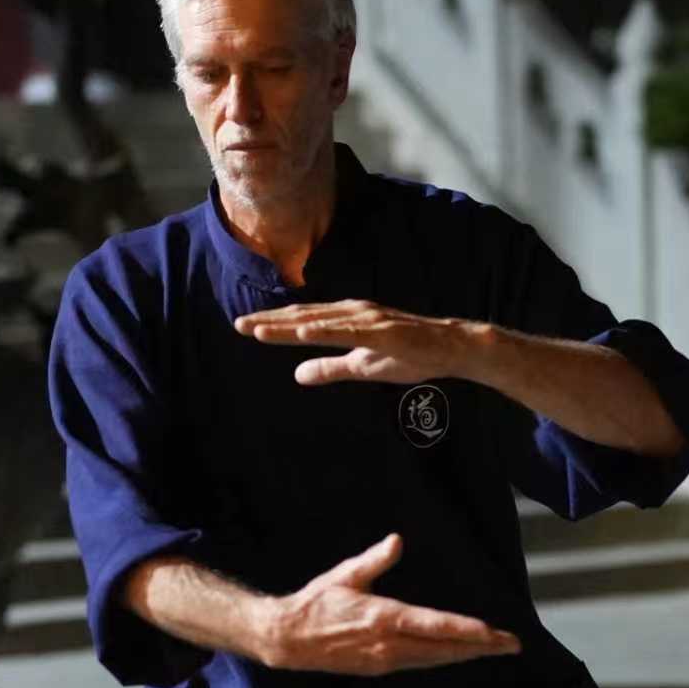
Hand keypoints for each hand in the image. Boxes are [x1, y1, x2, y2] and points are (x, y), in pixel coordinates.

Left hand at [235, 300, 479, 385]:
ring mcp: (367, 319)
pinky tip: (302, 333)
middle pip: (304, 317)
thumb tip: (297, 375)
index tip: (245, 326)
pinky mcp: (383, 329)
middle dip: (270, 321)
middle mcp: (353, 312)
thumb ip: (330, 368)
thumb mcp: (362, 366)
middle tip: (238, 324)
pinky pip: (349, 331)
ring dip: (288, 325)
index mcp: (347, 320)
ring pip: (320, 321)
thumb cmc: (410, 353)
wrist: (451, 348)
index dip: (274, 325)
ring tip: (259, 328)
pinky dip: (324, 330)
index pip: (303, 322)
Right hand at [255, 534, 520, 674]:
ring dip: (466, 654)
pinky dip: (443, 658)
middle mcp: (389, 644)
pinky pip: (420, 663)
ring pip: (435, 659)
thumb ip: (375, 560)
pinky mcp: (379, 668)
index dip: (468, 631)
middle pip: (445, 648)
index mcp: (384, 618)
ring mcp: (385, 660)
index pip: (436, 626)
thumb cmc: (317, 602)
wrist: (288, 639)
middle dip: (481, 647)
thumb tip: (397, 541)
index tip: (493, 633)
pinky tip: (457, 654)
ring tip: (494, 649)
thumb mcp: (346, 575)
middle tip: (512, 645)